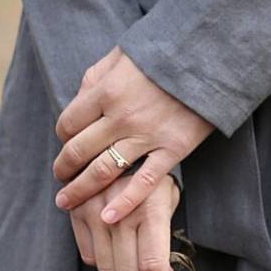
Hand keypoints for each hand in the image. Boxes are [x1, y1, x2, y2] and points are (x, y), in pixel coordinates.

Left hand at [53, 49, 212, 230]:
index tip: (65, 142)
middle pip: (79, 151)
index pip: (68, 123)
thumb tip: (77, 98)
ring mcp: (147, 136)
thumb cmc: (165, 52)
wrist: (211, 57)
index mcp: (106, 90)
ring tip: (67, 202)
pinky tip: (107, 218)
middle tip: (60, 178)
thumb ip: (96, 76)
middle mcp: (121, 117)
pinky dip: (124, 203)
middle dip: (63, 168)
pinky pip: (143, 182)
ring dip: (80, 190)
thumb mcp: (123, 54)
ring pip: (103, 171)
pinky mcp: (172, 150)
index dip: (62, 136)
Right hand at [69, 166, 180, 270]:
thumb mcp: (166, 198)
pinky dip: (103, 263)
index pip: (152, 266)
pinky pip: (88, 256)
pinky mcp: (77, 213)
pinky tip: (115, 254)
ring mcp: (95, 214)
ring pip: (106, 270)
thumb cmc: (151, 174)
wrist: (115, 143)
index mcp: (150, 209)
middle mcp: (120, 213)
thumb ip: (163, 236)